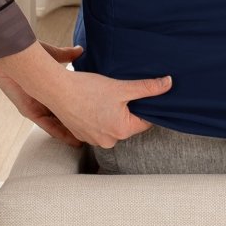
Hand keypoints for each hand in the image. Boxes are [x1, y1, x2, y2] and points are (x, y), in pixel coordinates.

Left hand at [0, 41, 85, 146]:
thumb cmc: (27, 52)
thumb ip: (66, 55)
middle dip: (78, 125)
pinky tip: (73, 140)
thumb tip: (80, 51)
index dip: (80, 109)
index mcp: (48, 88)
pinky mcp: (29, 111)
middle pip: (64, 116)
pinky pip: (47, 125)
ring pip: (57, 124)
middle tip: (94, 134)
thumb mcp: (52, 55)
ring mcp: (36, 107)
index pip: (67, 102)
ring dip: (71, 133)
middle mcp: (43, 100)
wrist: (10, 54)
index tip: (94, 115)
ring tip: (87, 142)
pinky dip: (60, 133)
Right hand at [40, 67, 172, 149]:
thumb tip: (168, 83)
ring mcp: (94, 140)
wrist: (56, 90)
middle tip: (120, 93)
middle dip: (128, 110)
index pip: (145, 121)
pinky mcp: (81, 135)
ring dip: (113, 113)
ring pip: (113, 125)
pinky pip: (98, 127)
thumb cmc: (88, 89)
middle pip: (129, 124)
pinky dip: (99, 116)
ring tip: (104, 98)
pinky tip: (93, 103)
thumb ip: (148, 87)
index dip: (146, 106)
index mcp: (122, 131)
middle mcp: (109, 141)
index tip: (140, 95)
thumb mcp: (122, 87)